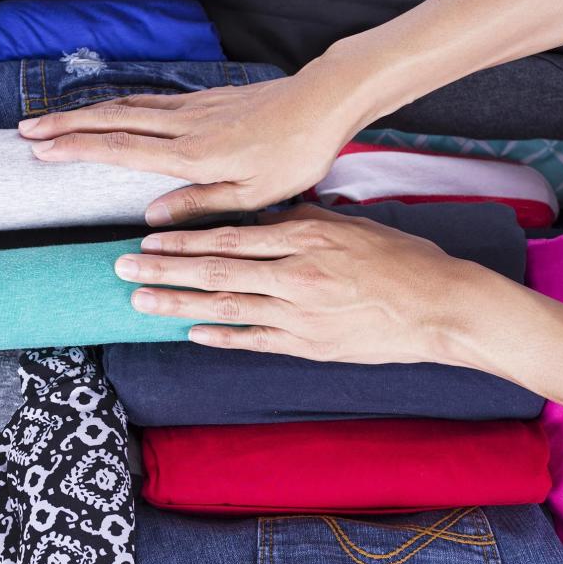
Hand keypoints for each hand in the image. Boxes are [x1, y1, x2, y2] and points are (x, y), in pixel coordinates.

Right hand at [16, 62, 373, 226]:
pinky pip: (148, 101)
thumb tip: (150, 218)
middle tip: (25, 129)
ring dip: (85, 112)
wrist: (322, 102)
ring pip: (126, 105)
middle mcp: (183, 125)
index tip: (39, 150)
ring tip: (53, 119)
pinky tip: (109, 111)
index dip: (75, 148)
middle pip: (110, 119)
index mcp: (190, 154)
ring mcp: (191, 108)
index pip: (118, 148)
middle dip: (64, 124)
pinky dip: (117, 105)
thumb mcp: (251, 194)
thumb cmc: (293, 153)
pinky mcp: (203, 100)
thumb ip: (198, 204)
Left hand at [113, 204, 499, 365]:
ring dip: (177, 303)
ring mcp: (300, 314)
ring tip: (139, 301)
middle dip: (162, 269)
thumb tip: (259, 218)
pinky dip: (221, 336)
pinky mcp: (309, 345)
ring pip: (225, 306)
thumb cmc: (401, 261)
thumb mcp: (349, 225)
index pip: (228, 237)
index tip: (147, 239)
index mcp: (305, 238)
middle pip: (215, 270)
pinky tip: (191, 332)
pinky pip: (255, 340)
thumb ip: (301, 222)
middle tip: (120, 267)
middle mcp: (296, 275)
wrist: (442, 307)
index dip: (182, 240)